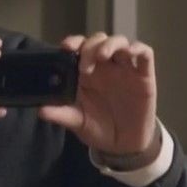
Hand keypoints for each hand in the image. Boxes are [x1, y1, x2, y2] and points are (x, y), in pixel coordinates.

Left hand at [42, 33, 158, 160]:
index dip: (74, 42)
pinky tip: (131, 53)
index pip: (80, 47)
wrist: (125, 146)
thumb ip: (62, 114)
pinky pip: (145, 54)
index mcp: (87, 73)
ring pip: (120, 42)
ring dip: (111, 44)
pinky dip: (139, 48)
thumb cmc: (100, 129)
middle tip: (85, 65)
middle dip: (90, 46)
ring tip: (102, 56)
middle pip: (99, 40)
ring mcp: (126, 69)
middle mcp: (106, 67)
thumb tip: (41, 111)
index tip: (66, 47)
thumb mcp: (78, 122)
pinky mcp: (144, 76)